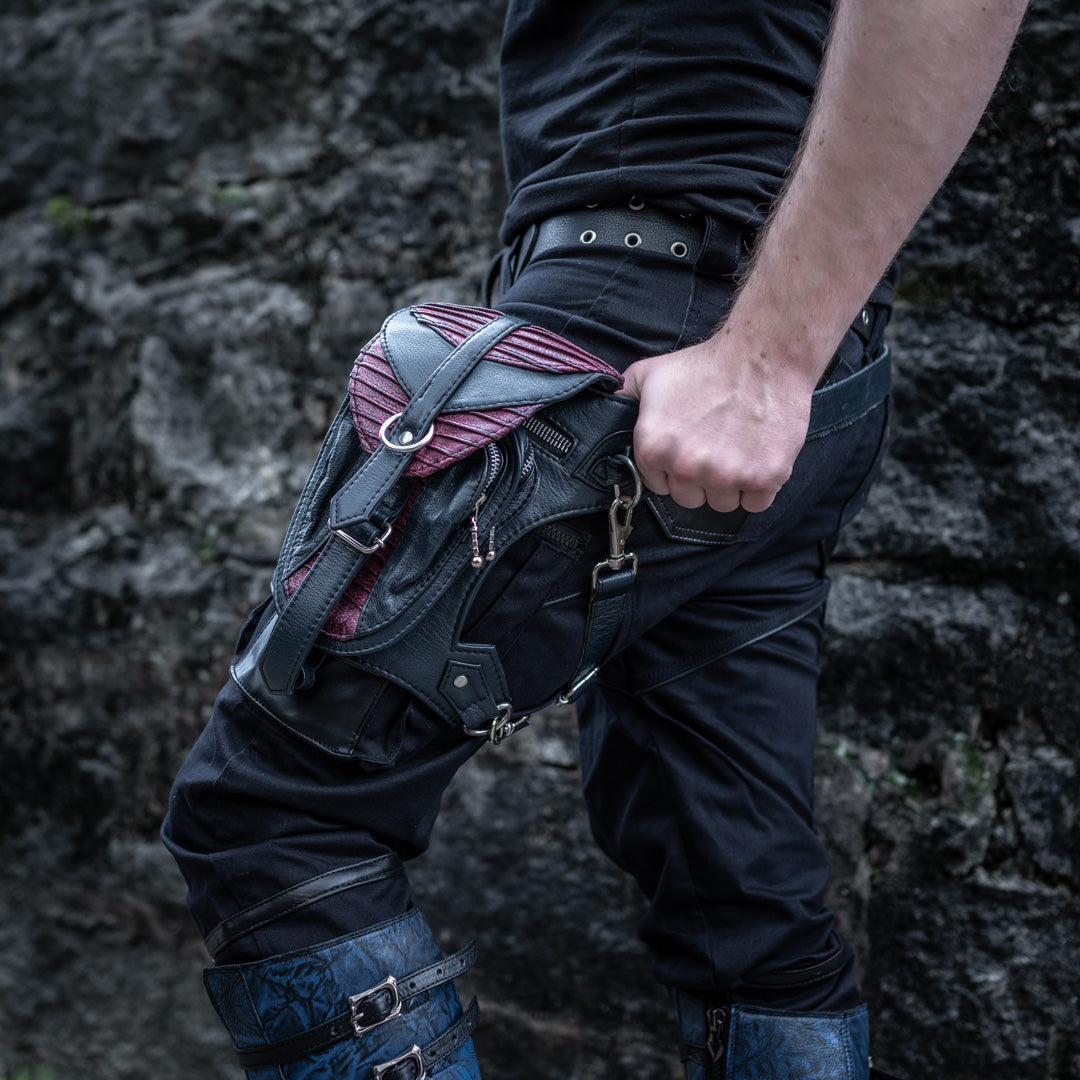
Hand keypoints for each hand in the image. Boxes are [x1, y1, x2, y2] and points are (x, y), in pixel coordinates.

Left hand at [617, 336, 817, 512]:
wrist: (763, 355)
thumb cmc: (707, 364)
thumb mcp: (649, 373)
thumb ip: (624, 398)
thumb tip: (606, 410)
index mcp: (654, 448)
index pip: (657, 485)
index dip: (672, 469)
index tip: (687, 450)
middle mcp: (686, 467)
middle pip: (689, 498)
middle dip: (700, 479)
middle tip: (715, 448)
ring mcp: (726, 476)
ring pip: (722, 504)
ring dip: (730, 485)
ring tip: (738, 450)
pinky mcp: (763, 478)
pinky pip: (756, 504)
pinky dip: (759, 487)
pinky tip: (757, 458)